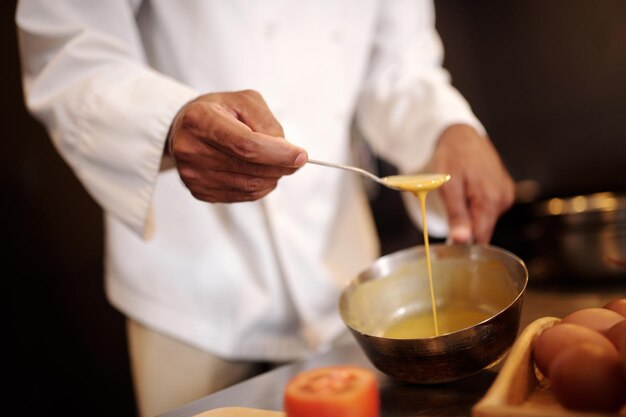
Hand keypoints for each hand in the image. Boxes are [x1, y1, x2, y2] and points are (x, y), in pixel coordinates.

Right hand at [167, 90, 306, 202]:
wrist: (185, 128)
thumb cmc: (220, 112)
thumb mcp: (245, 102)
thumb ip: (267, 123)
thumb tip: (286, 152)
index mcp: (200, 120)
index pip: (246, 145)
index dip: (278, 153)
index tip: (301, 155)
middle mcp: (190, 149)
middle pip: (249, 168)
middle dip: (280, 166)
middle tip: (294, 159)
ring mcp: (192, 174)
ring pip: (248, 186)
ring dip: (272, 177)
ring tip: (276, 164)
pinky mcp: (199, 191)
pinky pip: (241, 196)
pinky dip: (260, 187)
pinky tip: (261, 174)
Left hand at [433, 124, 514, 243]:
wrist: (462, 134)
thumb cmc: (453, 156)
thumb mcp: (448, 186)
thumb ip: (457, 215)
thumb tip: (461, 241)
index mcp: (491, 199)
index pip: (481, 238)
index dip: (464, 244)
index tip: (448, 242)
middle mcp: (503, 198)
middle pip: (484, 230)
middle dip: (467, 228)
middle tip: (450, 211)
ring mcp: (506, 193)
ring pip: (486, 219)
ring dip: (471, 215)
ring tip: (460, 195)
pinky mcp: (504, 190)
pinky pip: (489, 208)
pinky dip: (477, 206)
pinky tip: (469, 192)